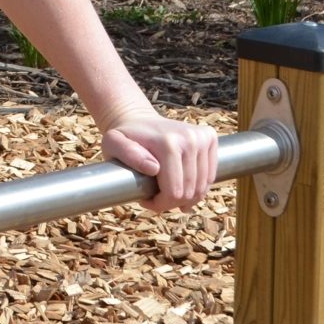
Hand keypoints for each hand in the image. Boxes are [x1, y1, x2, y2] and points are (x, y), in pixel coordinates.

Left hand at [100, 111, 218, 212]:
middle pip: (189, 192)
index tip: (145, 199)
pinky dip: (198, 187)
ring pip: (202, 187)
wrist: (138, 119)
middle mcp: (190, 138)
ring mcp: (202, 137)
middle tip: (155, 196)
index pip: (174, 192)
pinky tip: (182, 185)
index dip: (160, 204)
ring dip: (186, 197)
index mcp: (168, 143)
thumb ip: (127, 154)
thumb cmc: (124, 137)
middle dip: (172, 202)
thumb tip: (154, 168)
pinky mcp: (210, 138)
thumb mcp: (113, 144)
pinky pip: (210, 176)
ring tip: (167, 191)